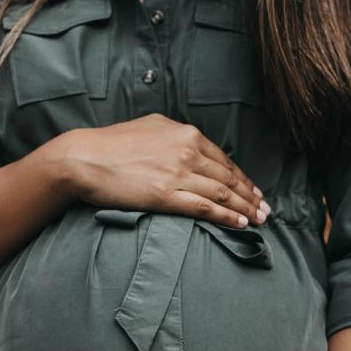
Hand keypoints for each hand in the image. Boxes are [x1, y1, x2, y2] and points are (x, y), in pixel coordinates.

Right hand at [55, 114, 270, 229]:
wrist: (83, 158)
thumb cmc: (111, 145)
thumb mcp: (149, 127)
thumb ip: (173, 134)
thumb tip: (188, 141)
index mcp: (185, 134)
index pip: (224, 159)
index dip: (243, 178)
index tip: (254, 191)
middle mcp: (186, 151)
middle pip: (228, 177)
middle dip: (250, 195)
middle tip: (266, 210)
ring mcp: (177, 173)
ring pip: (222, 193)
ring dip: (245, 208)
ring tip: (258, 220)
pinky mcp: (166, 194)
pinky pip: (205, 207)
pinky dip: (226, 216)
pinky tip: (239, 224)